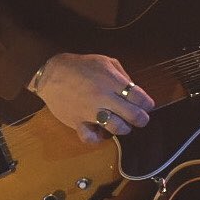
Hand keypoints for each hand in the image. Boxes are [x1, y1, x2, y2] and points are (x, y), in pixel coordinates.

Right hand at [34, 52, 153, 144]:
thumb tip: (134, 90)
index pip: (138, 97)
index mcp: (112, 81)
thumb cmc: (81, 66)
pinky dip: (98, 138)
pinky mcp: (78, 122)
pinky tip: (100, 133)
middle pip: (132, 114)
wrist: (52, 73)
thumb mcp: (105, 61)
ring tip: (123, 124)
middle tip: (141, 118)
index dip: (147, 103)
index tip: (147, 105)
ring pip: (116, 127)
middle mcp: (104, 97)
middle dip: (141, 119)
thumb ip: (122, 75)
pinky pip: (90, 137)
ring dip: (124, 128)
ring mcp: (90, 111)